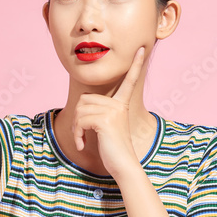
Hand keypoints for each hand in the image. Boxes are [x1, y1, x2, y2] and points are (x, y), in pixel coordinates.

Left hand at [71, 45, 146, 178]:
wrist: (123, 166)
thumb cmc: (113, 150)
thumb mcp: (105, 127)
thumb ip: (98, 112)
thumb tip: (83, 101)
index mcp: (121, 104)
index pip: (129, 81)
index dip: (135, 65)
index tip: (140, 49)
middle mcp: (119, 105)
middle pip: (84, 99)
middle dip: (77, 118)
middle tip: (81, 134)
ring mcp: (113, 111)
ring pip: (80, 110)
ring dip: (75, 128)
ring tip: (82, 140)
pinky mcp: (105, 120)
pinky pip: (80, 120)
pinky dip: (76, 134)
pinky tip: (82, 144)